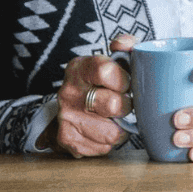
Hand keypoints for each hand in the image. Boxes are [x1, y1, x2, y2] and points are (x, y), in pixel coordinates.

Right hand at [49, 34, 134, 157]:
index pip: (106, 71)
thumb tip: (125, 44)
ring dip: (121, 127)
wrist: (75, 104)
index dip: (124, 80)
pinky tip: (106, 129)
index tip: (127, 84)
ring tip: (117, 117)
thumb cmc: (103, 80)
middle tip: (126, 103)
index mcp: (80, 67)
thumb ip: (125, 45)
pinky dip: (110, 141)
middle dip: (126, 106)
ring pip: (110, 132)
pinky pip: (102, 147)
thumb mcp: (113, 57)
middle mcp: (68, 92)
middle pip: (112, 105)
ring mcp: (66, 117)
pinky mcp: (67, 139)